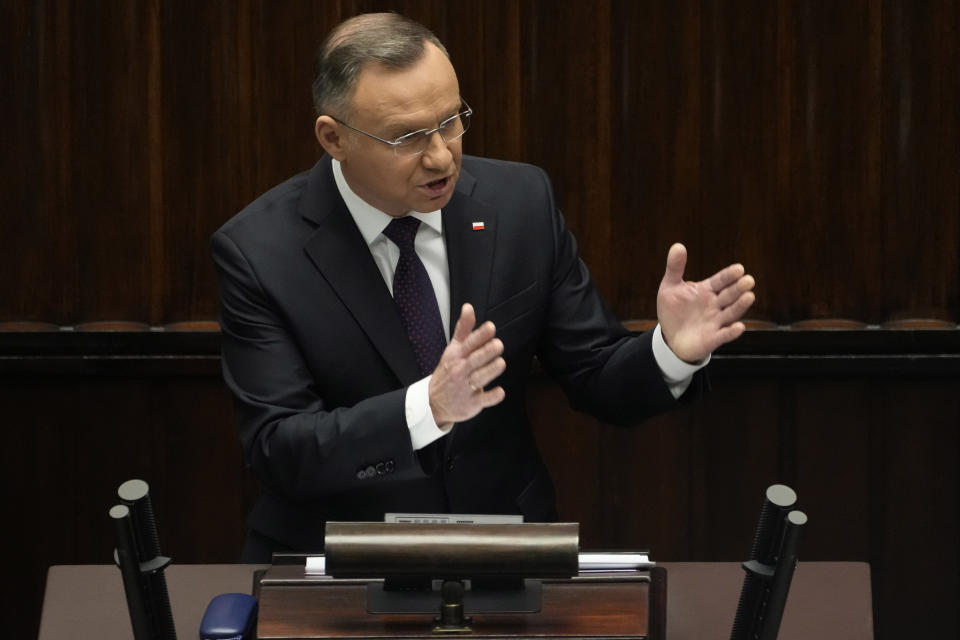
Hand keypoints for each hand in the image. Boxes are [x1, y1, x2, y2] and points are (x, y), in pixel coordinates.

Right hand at [429, 303, 506, 424]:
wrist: (434, 403)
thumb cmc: (449, 371)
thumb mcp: (453, 349)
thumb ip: (463, 329)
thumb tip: (469, 306)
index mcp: (457, 355)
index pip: (468, 343)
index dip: (480, 335)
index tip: (491, 327)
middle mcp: (460, 370)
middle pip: (475, 360)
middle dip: (487, 352)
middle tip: (498, 344)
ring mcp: (466, 388)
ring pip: (479, 378)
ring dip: (490, 370)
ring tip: (500, 363)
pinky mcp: (472, 403)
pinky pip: (483, 400)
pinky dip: (491, 397)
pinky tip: (500, 392)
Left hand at [657, 243, 755, 362]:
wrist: (670, 337)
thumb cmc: (673, 310)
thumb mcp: (670, 287)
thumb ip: (675, 268)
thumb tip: (678, 245)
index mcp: (707, 290)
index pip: (721, 280)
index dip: (729, 275)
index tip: (739, 268)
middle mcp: (715, 305)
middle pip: (729, 295)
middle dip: (738, 288)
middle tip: (748, 280)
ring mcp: (716, 321)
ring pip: (731, 312)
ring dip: (740, 305)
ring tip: (749, 296)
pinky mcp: (714, 338)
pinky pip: (725, 335)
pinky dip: (732, 332)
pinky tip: (739, 327)